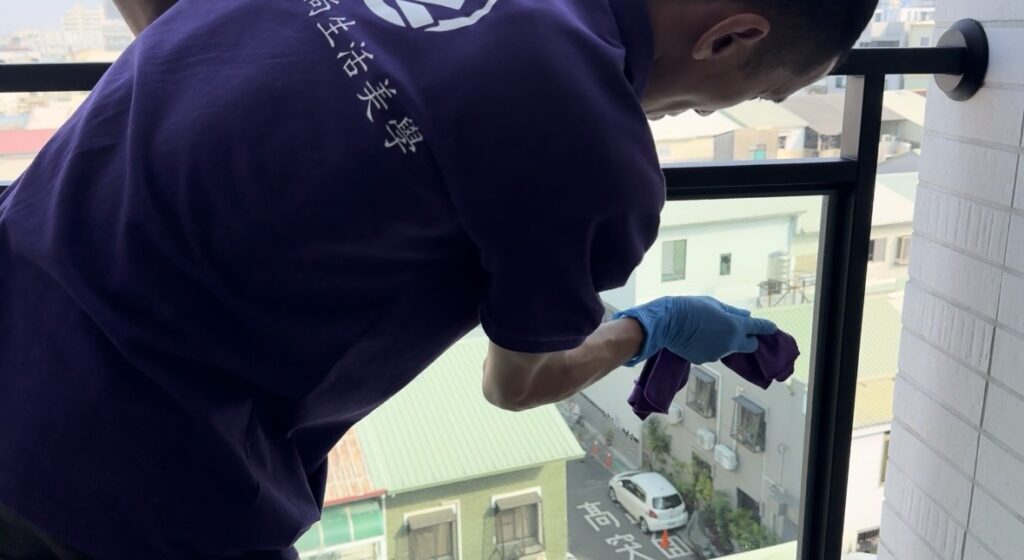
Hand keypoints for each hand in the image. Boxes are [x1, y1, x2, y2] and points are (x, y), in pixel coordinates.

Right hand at [612, 296, 776, 365]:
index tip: (772, 328)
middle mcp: (730, 343)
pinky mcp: (704, 360)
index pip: (759, 329)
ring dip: (726, 341)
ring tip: (709, 330)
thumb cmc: (691, 308)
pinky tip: (698, 337)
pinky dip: (710, 346)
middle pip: (750, 346)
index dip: (767, 328)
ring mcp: (717, 354)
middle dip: (748, 339)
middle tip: (738, 330)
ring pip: (729, 349)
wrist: (667, 322)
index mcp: (736, 327)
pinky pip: (713, 352)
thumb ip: (732, 312)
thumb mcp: (714, 304)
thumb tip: (746, 317)